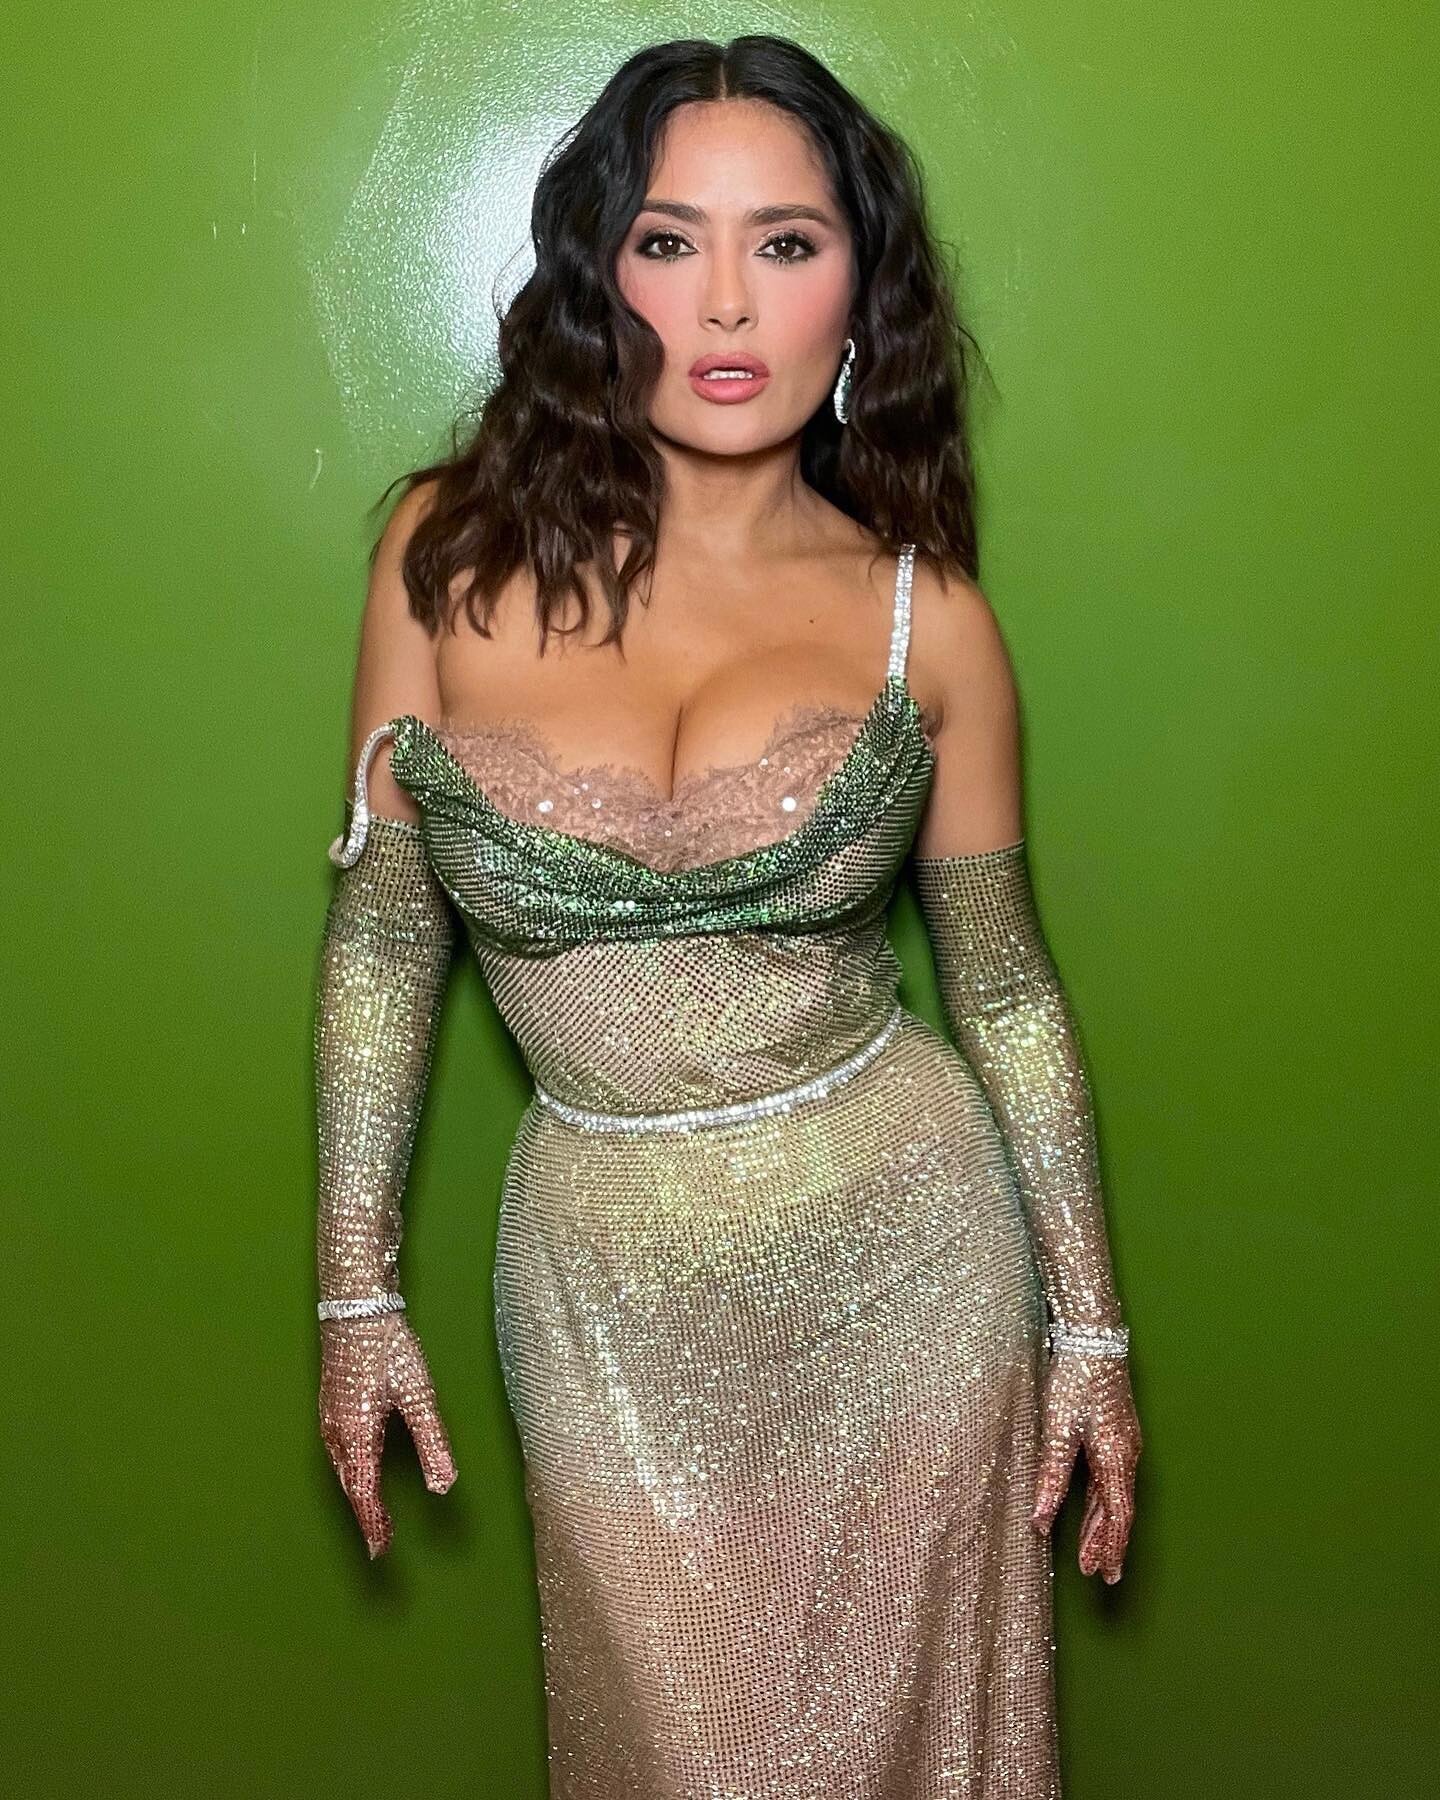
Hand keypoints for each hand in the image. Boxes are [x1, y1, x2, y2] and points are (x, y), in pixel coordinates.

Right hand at [318, 1312, 457, 1556]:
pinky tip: (361, 1467)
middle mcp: (337, 1431)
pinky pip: (338, 1451)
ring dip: (358, 1494)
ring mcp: (330, 1417)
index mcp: (356, 1435)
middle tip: (383, 1541)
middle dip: (367, 1514)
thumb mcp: (417, 1395)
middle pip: (350, 1485)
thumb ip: (431, 1442)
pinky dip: (350, 1471)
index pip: (365, 1493)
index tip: (383, 1550)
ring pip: (341, 1469)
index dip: (375, 1524)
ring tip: (375, 1512)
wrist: (356, 1306)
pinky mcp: (331, 1404)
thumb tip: (442, 1484)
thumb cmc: (386, 1346)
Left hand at [1029, 1349, 1140, 1583]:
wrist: (1094, 1339)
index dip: (1109, 1547)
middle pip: (1121, 1510)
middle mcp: (1127, 1454)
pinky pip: (1114, 1477)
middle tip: (1101, 1573)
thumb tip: (1040, 1518)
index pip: (1118, 1516)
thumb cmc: (1076, 1381)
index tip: (1101, 1573)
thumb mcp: (1058, 1430)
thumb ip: (1051, 1476)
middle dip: (1109, 1543)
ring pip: (1118, 1494)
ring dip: (1106, 1524)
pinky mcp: (1117, 1432)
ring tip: (1096, 1550)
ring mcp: (1125, 1443)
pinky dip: (1106, 1501)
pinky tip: (1097, 1506)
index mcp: (1116, 1458)